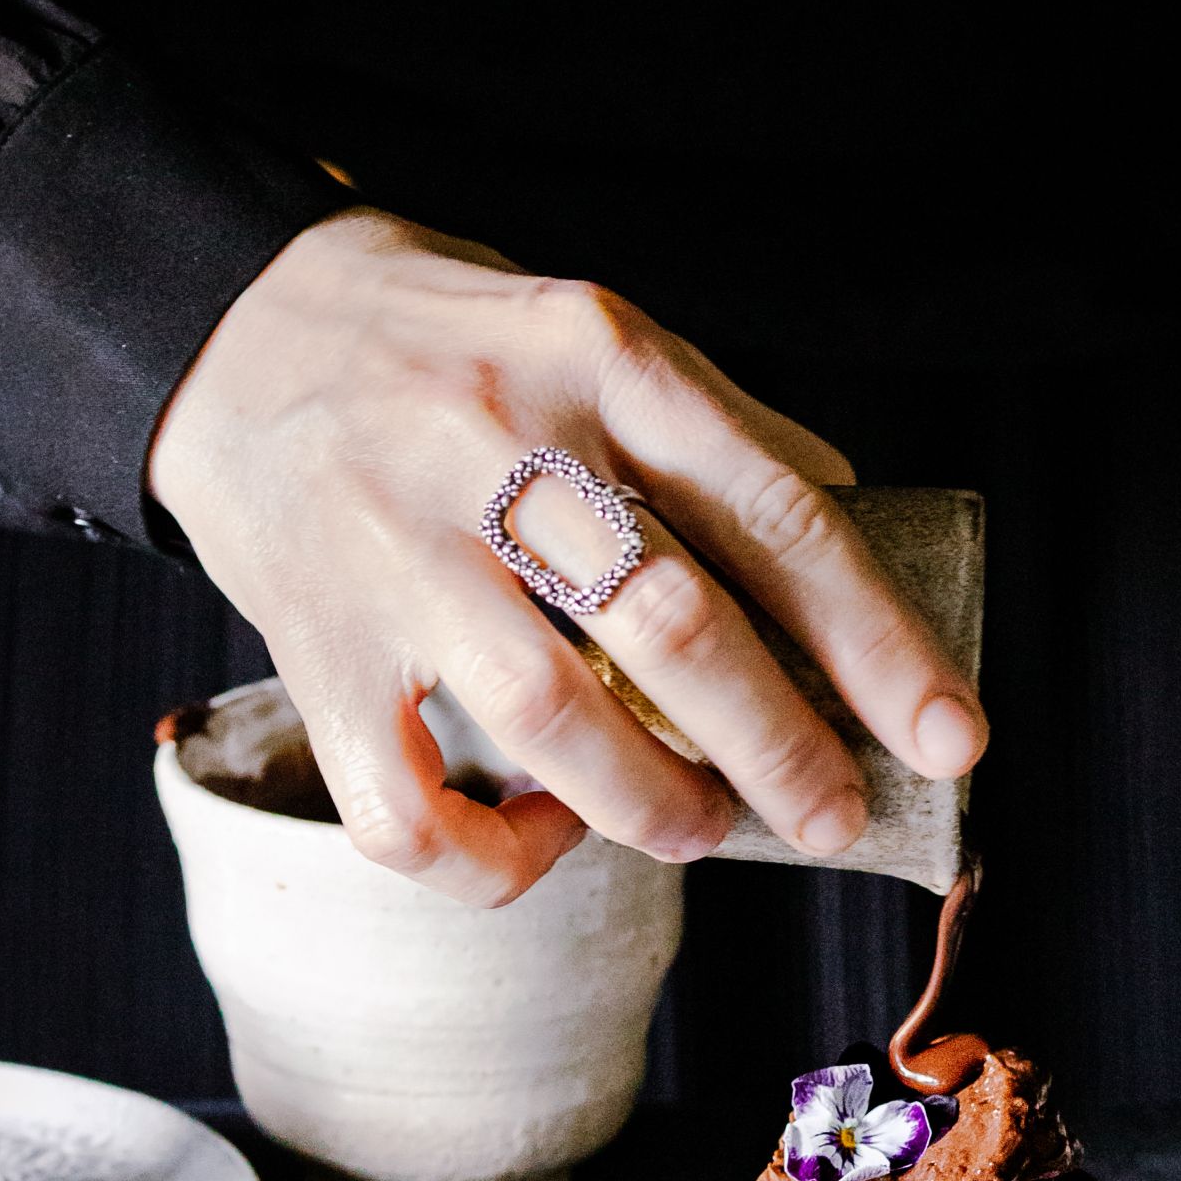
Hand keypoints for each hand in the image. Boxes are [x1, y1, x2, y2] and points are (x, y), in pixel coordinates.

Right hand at [148, 210, 986, 903]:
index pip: (773, 515)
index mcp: (600, 363)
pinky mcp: (316, 648)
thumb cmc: (451, 345)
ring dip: (657, 806)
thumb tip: (853, 502)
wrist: (228, 323)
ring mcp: (398, 554)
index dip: (877, 643)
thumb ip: (720, 421)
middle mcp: (500, 449)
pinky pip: (407, 808)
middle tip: (838, 815)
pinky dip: (495, 857)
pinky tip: (545, 833)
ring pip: (552, 721)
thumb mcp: (595, 329)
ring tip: (704, 827)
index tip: (952, 737)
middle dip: (785, 750)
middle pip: (675, 625)